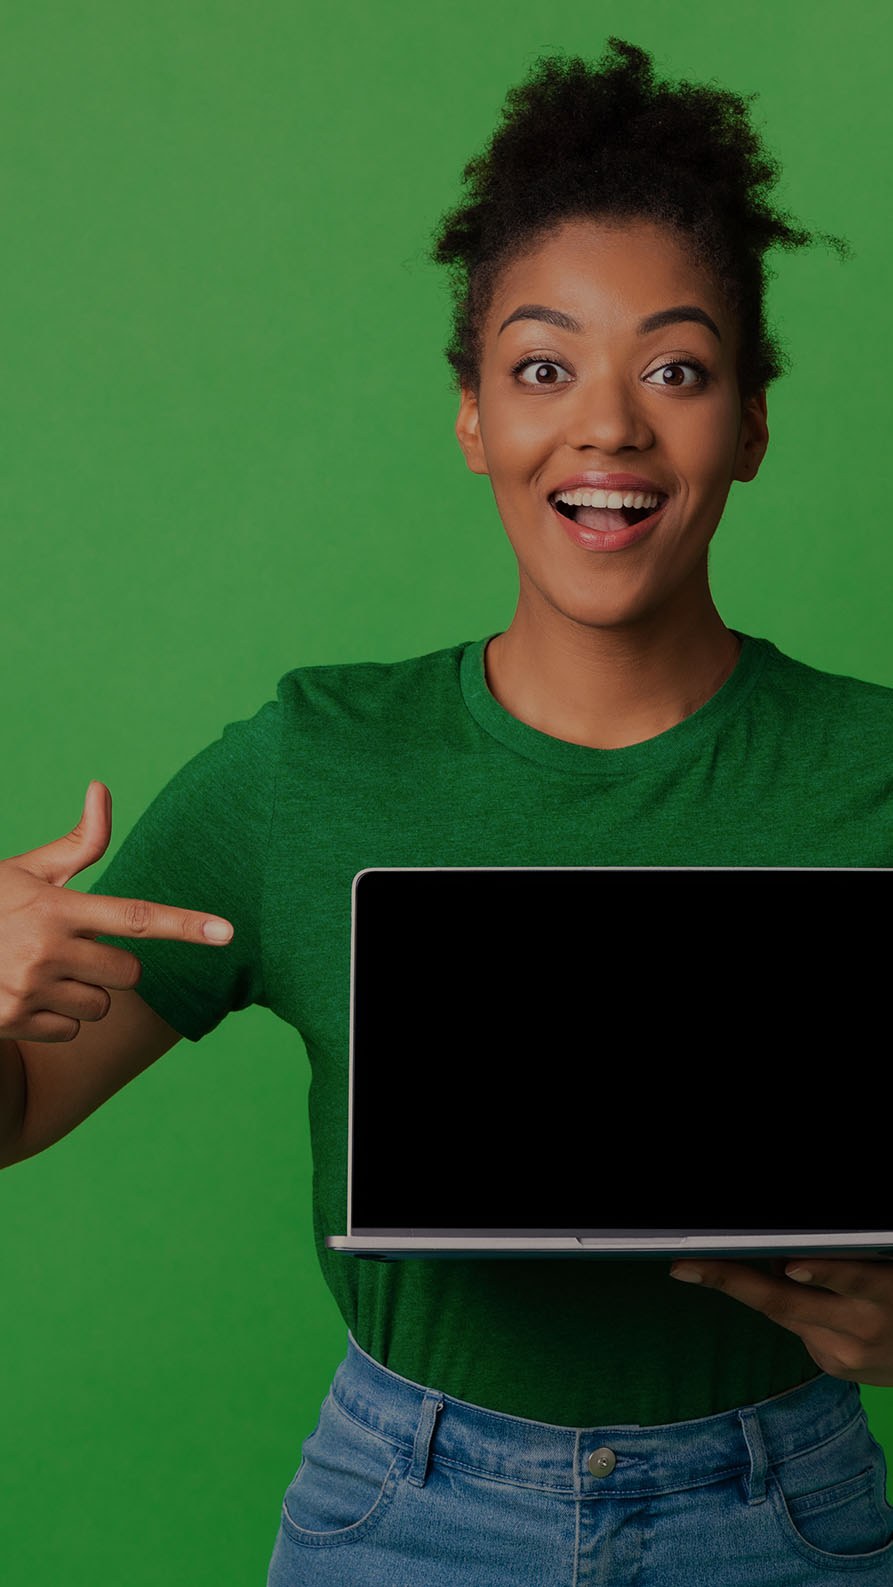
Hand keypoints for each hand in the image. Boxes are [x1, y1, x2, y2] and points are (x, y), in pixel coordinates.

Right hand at [0, 781, 233, 1042]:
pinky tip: (27, 994)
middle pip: (129, 974)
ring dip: (84, 994)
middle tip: (75, 950)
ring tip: (43, 971)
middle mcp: (46, 949)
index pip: (136, 917)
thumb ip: (79, 843)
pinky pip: (71, 1030)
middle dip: (114, 966)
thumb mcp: (30, 870)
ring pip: (101, 1006)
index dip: (186, 925)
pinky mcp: (15, 1020)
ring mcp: (29, 989)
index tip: (228, 932)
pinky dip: (56, 1018)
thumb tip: (102, 788)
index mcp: (57, 907)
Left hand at [670, 1257, 892, 1384]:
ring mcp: (844, 1355)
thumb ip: (841, 1260)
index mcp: (883, 1292)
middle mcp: (862, 1327)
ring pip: (783, 1313)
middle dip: (731, 1281)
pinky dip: (794, 1307)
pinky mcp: (833, 1368)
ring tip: (731, 1266)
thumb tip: (783, 1257)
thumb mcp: (883, 1269)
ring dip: (763, 1286)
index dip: (820, 1271)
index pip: (848, 1275)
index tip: (790, 1264)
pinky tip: (813, 1301)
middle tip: (685, 1266)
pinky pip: (798, 1327)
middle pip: (788, 1303)